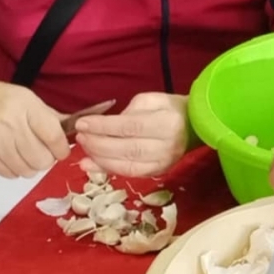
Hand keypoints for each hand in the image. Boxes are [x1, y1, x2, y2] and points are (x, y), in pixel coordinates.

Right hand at [0, 75, 69, 177]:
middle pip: (43, 159)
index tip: (60, 149)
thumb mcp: (19, 96)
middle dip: (45, 159)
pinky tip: (5, 155)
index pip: (54, 136)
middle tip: (38, 151)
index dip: (61, 148)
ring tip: (20, 152)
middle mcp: (10, 123)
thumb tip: (72, 127)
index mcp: (24, 104)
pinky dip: (12, 169)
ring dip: (28, 166)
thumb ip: (46, 114)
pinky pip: (10, 175)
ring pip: (28, 171)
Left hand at [74, 92, 189, 177]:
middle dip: (98, 144)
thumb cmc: (169, 109)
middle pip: (127, 148)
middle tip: (80, 137)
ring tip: (83, 149)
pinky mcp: (158, 172)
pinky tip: (91, 165)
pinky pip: (129, 173)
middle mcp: (167, 146)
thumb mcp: (150, 100)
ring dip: (100, 158)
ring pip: (127, 165)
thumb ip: (128, 112)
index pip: (130, 127)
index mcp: (167, 123)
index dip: (103, 127)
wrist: (193, 127)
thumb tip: (105, 127)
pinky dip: (108, 170)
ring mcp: (163, 163)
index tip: (82, 123)